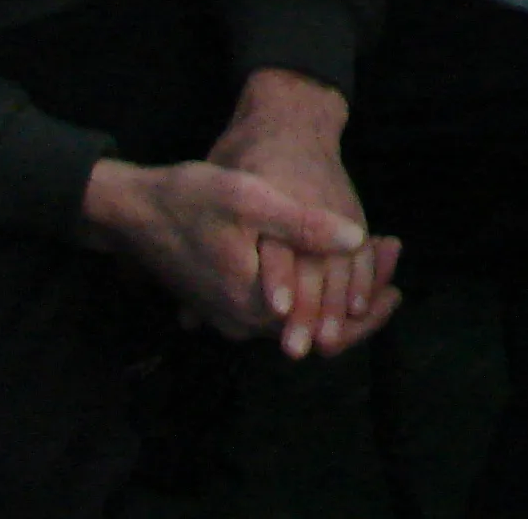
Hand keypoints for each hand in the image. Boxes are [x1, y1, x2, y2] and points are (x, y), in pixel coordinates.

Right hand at [81, 155, 376, 347]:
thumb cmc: (188, 198)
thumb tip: (357, 238)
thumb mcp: (249, 199)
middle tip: (393, 255)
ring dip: (334, 291)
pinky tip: (329, 259)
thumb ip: (302, 224)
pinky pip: (278, 307)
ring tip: (374, 254)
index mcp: (255, 304)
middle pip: (316, 327)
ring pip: (299, 317)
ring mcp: (231, 316)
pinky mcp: (224, 304)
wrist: (130, 210)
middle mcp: (244, 322)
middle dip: (358, 300)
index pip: (325, 329)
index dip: (366, 311)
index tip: (398, 284)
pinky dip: (308, 288)